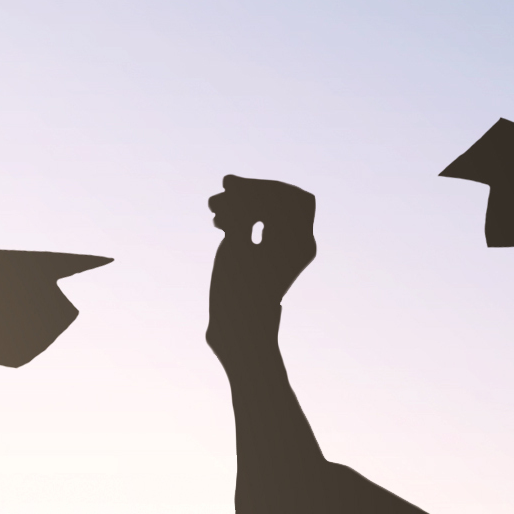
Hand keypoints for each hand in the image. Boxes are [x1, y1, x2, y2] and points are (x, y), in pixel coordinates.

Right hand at [205, 175, 317, 348]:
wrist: (240, 328)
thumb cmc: (240, 292)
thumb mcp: (236, 246)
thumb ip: (238, 213)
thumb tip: (234, 185)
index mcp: (300, 240)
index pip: (290, 197)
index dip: (264, 186)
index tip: (234, 187)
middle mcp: (298, 242)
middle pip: (280, 200)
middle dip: (250, 192)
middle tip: (223, 188)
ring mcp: (284, 248)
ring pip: (268, 211)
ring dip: (242, 203)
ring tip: (213, 207)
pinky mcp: (268, 255)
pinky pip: (261, 225)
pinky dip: (241, 218)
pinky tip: (218, 222)